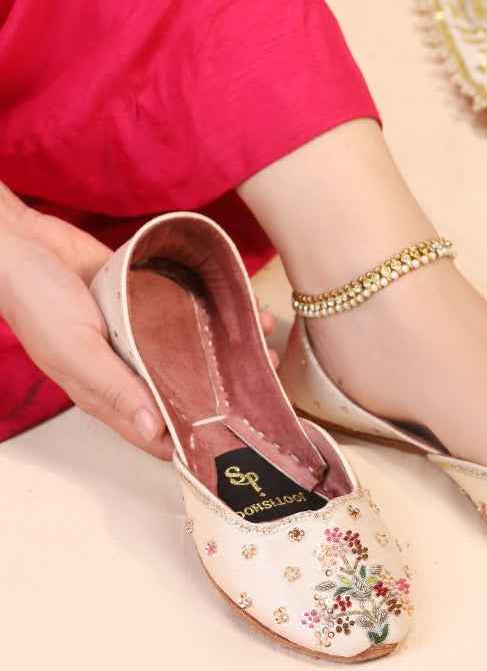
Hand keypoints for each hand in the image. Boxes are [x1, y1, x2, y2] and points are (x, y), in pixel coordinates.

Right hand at [0, 192, 278, 458]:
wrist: (21, 241)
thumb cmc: (36, 299)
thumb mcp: (73, 349)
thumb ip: (113, 387)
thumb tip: (154, 431)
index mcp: (109, 388)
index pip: (159, 428)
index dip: (194, 439)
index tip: (237, 442)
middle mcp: (129, 364)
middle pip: (184, 386)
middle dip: (223, 388)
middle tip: (264, 382)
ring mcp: (140, 330)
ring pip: (190, 345)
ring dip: (226, 344)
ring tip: (263, 339)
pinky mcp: (146, 297)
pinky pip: (185, 307)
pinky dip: (211, 306)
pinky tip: (240, 302)